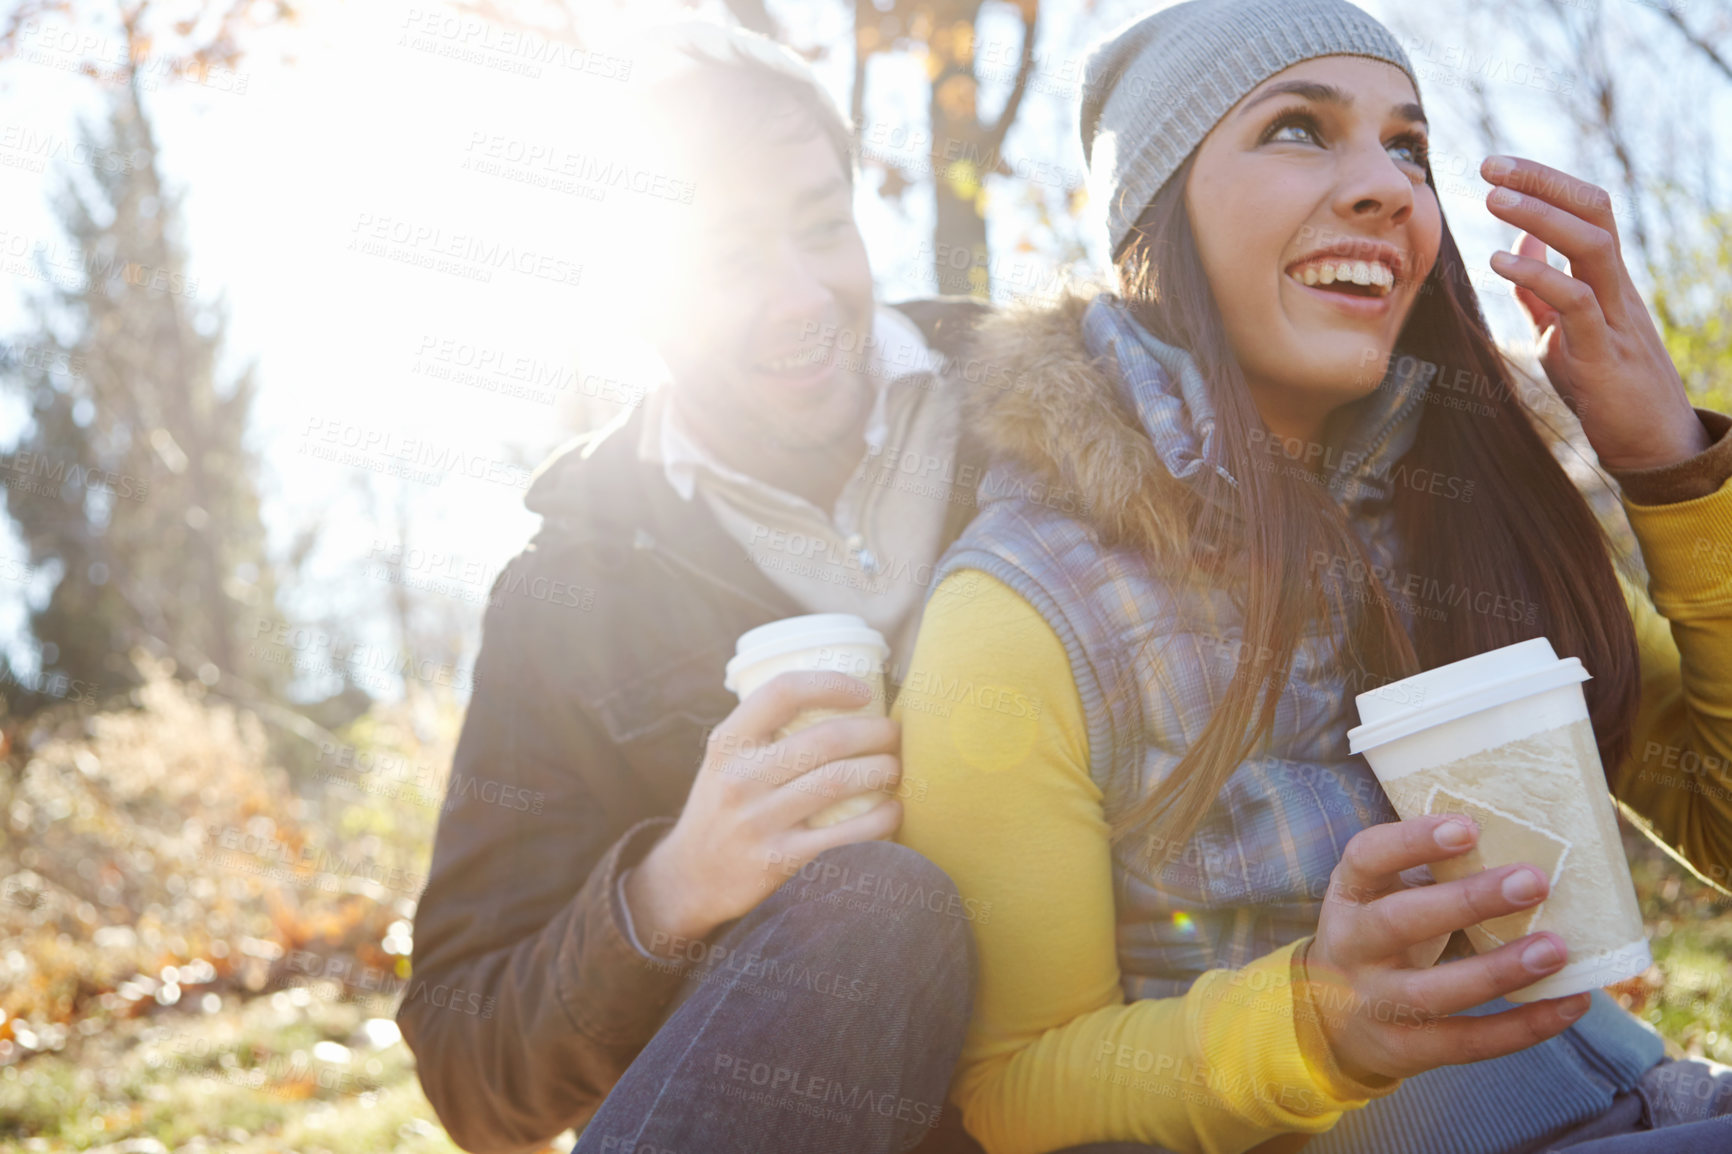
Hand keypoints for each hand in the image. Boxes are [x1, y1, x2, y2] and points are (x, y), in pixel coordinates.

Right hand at [623, 670, 901, 956]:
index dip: (830, 683)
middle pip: (827, 740)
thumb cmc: (721, 808)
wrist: (690, 878)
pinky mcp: (779, 860)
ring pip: (839, 781)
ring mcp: (759, 821)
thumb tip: (834, 698)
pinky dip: (880, 820)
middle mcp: (741, 778)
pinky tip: (893, 811)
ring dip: (882, 770)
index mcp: (729, 743)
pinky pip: (844, 835)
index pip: (783, 692)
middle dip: (875, 732)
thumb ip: (763, 732)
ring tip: (895, 767)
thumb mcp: (723, 761)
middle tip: (894, 734)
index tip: (864, 692)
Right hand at [1307, 813, 1590, 1083]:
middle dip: (1466, 902)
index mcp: (1350, 895)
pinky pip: (1465, 1042)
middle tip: (1533, 882)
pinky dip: (1521, 1027)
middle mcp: (1351, 946)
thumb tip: (1527, 843)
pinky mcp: (1403, 1049)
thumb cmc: (1382, 938)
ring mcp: (1373, 1001)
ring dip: (1498, 971)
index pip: (1367, 857)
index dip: (1413, 841)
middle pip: (1398, 922)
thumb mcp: (1384, 897)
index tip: (1469, 828)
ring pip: (1431, 991)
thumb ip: (1432, 874)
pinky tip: (1568, 1004)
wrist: (1332, 1020)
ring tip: (1555, 949)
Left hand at [1481, 154, 1707, 470]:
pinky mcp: (1602, 355)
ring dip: (1540, 216)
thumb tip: (1518, 242)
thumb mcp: (1564, 328)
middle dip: (1543, 181)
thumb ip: (1542, 287)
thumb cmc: (1606, 386)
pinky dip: (1539, 276)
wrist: (1651, 444)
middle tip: (1490, 166)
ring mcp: (1614, 318)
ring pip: (1592, 246)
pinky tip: (1498, 262)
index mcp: (1607, 279)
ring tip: (1492, 200)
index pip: (1587, 209)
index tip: (1497, 166)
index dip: (1545, 182)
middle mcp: (1617, 288)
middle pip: (1595, 211)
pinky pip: (1577, 302)